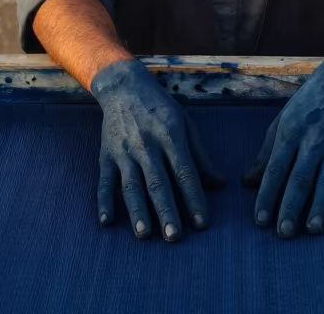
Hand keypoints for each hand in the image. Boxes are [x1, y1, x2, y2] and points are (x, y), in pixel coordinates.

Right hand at [91, 58, 222, 240]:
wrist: (124, 87)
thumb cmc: (160, 108)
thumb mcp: (185, 123)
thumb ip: (200, 155)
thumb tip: (219, 183)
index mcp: (170, 134)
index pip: (184, 170)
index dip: (194, 197)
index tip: (202, 223)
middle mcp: (146, 143)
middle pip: (157, 181)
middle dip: (166, 210)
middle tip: (174, 237)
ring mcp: (124, 150)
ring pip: (131, 184)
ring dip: (137, 210)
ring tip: (144, 234)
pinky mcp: (106, 155)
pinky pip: (104, 181)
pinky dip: (104, 202)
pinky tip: (107, 222)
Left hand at [243, 56, 323, 237]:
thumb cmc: (304, 108)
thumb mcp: (280, 124)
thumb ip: (264, 155)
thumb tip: (247, 183)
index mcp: (290, 133)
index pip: (276, 169)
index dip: (267, 195)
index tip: (260, 221)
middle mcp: (313, 141)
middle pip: (301, 178)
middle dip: (291, 207)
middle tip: (284, 233)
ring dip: (321, 206)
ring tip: (313, 230)